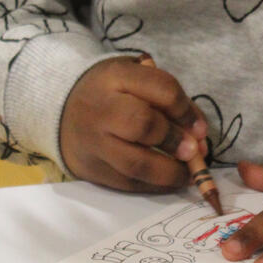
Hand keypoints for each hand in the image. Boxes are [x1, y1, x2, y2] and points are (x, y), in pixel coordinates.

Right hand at [59, 56, 208, 191]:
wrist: (62, 109)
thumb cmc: (112, 92)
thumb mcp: (137, 79)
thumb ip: (169, 101)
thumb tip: (200, 136)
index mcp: (117, 77)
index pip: (161, 89)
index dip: (186, 111)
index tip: (201, 129)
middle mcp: (101, 108)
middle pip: (142, 125)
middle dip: (174, 141)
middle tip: (194, 152)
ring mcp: (93, 142)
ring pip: (135, 163)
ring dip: (169, 172)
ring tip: (188, 174)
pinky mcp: (91, 169)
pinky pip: (127, 183)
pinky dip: (154, 186)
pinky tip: (169, 180)